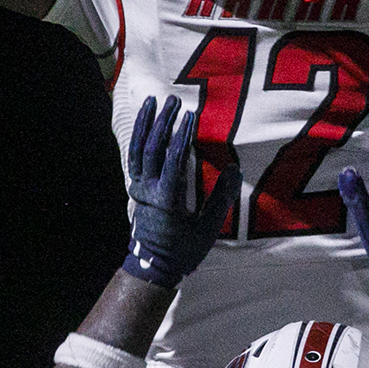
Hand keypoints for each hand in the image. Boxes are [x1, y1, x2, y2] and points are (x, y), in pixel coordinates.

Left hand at [123, 96, 238, 288]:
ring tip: (152, 101)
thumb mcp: (208, 229)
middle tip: (174, 100)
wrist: (154, 267)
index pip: (173, 160)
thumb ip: (220, 199)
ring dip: (146, 125)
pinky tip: (144, 123)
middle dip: (164, 122)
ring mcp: (138, 189)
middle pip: (153, 149)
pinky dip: (138, 138)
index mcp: (166, 200)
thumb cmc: (183, 251)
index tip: (190, 115)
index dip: (182, 136)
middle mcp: (148, 191)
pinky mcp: (136, 189)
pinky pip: (134, 158)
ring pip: (138, 150)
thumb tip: (234, 170)